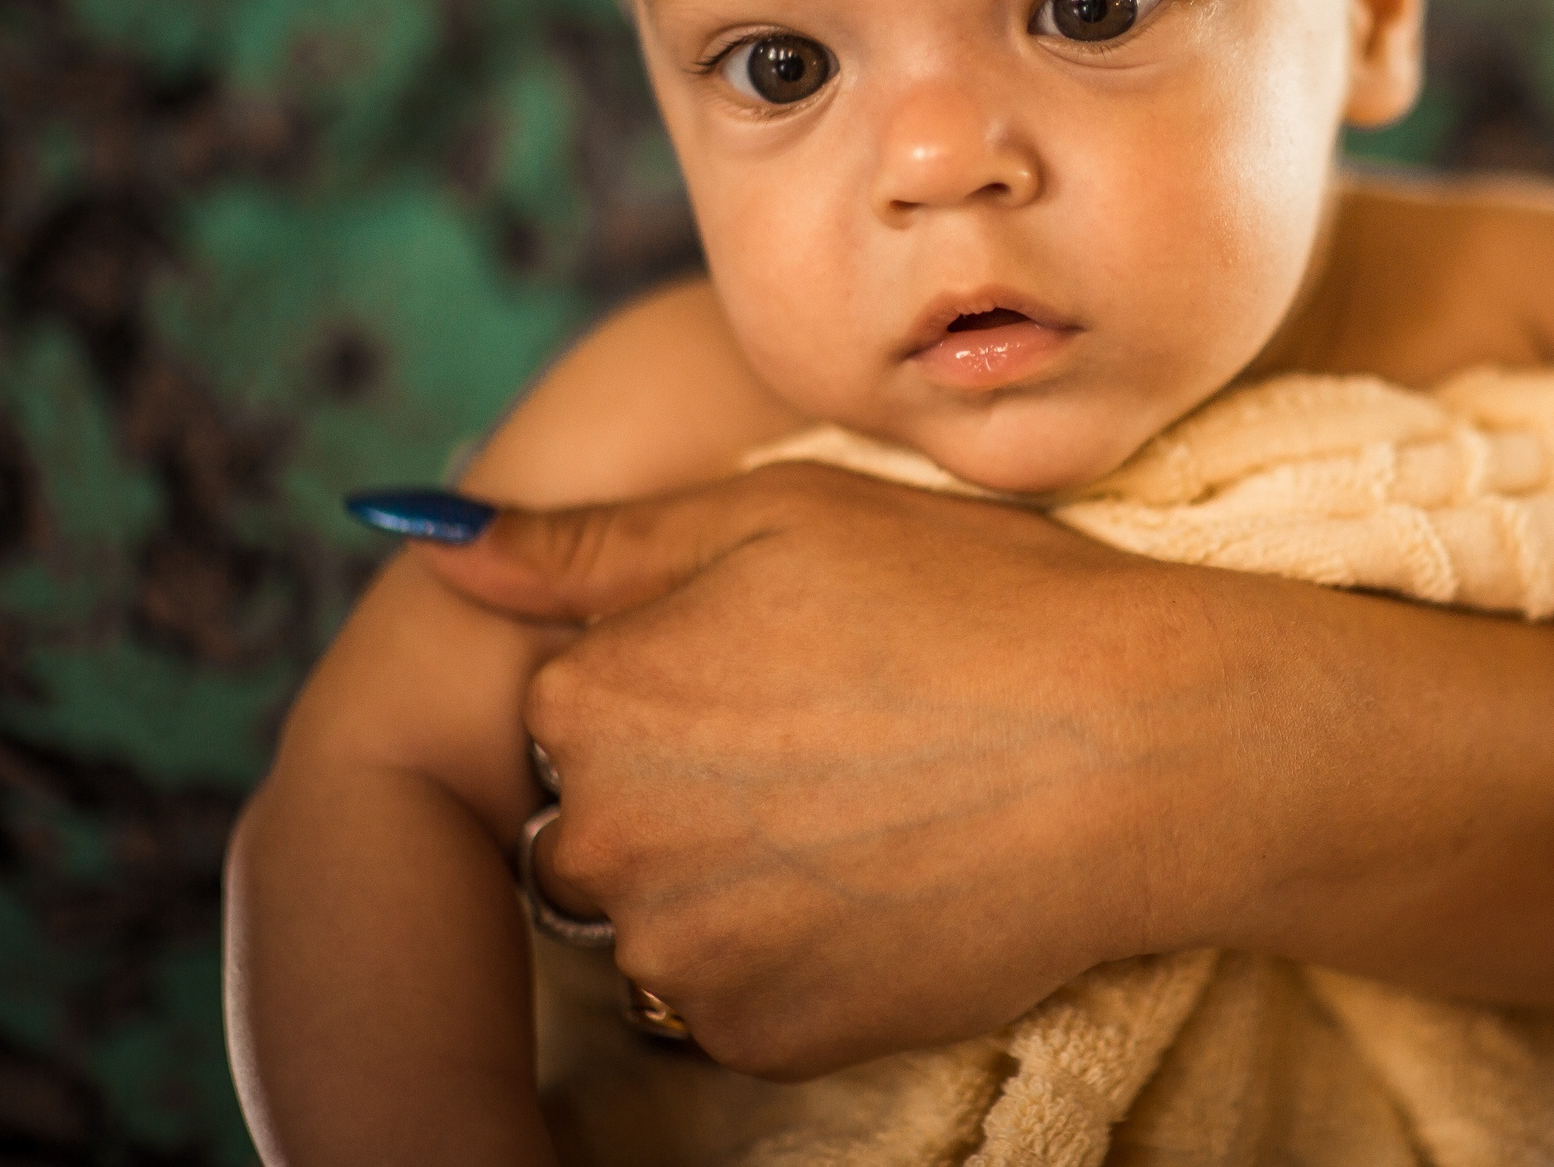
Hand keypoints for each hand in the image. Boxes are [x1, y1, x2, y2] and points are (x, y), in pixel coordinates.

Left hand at [417, 462, 1242, 1078]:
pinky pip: (734, 1004)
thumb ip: (586, 542)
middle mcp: (608, 838)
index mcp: (596, 695)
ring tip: (871, 817)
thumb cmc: (972, 600)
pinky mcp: (765, 1038)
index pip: (573, 707)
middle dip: (682, 793)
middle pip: (597, 827)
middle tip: (834, 746)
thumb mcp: (780, 514)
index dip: (684, 680)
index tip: (790, 669)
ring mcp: (686, 953)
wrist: (1139, 750)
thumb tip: (413, 532)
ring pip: (661, 922)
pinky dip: (793, 959)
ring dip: (730, 885)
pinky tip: (889, 889)